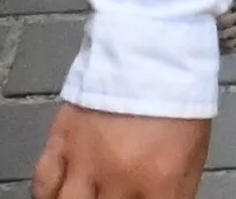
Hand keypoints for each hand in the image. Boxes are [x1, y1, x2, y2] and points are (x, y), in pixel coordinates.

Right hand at [35, 105, 214, 198]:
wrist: (151, 51)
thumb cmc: (179, 102)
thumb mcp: (193, 153)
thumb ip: (175, 192)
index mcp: (159, 180)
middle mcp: (118, 178)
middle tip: (112, 198)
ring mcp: (84, 161)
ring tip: (84, 197)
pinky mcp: (60, 141)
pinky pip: (43, 184)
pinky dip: (47, 194)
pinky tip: (57, 195)